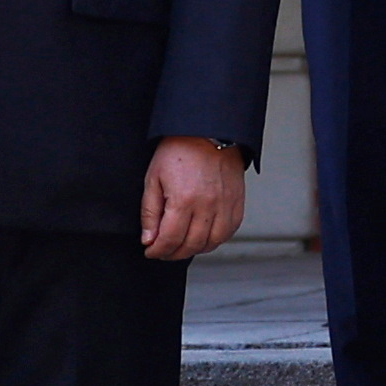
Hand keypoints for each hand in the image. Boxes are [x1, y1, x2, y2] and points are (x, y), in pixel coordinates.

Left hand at [142, 135, 245, 260]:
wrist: (208, 132)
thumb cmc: (179, 151)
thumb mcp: (153, 178)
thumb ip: (150, 212)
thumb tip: (149, 239)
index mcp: (184, 199)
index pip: (170, 239)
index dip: (157, 250)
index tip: (151, 251)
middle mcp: (207, 205)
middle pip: (191, 245)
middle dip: (173, 253)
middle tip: (164, 251)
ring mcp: (225, 205)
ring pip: (211, 243)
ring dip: (194, 249)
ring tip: (182, 246)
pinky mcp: (236, 203)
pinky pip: (228, 232)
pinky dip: (215, 240)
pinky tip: (203, 236)